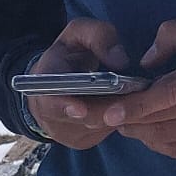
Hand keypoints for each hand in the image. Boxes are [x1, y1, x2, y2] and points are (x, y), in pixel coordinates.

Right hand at [24, 19, 129, 149]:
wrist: (52, 82)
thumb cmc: (67, 54)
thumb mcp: (78, 33)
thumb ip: (98, 36)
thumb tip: (120, 60)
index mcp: (43, 84)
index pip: (48, 101)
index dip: (64, 106)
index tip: (80, 108)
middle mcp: (49, 115)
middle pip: (83, 117)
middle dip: (108, 107)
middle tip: (132, 94)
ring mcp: (65, 132)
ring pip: (98, 126)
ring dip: (117, 112)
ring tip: (133, 95)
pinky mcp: (81, 141)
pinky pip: (104, 132)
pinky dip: (118, 118)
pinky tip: (128, 104)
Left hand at [101, 16, 175, 162]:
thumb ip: (173, 34)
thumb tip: (146, 63)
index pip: (168, 93)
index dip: (136, 105)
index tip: (111, 112)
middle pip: (159, 118)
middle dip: (127, 118)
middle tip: (108, 112)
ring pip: (163, 137)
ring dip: (139, 131)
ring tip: (127, 121)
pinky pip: (175, 151)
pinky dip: (156, 141)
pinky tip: (150, 130)